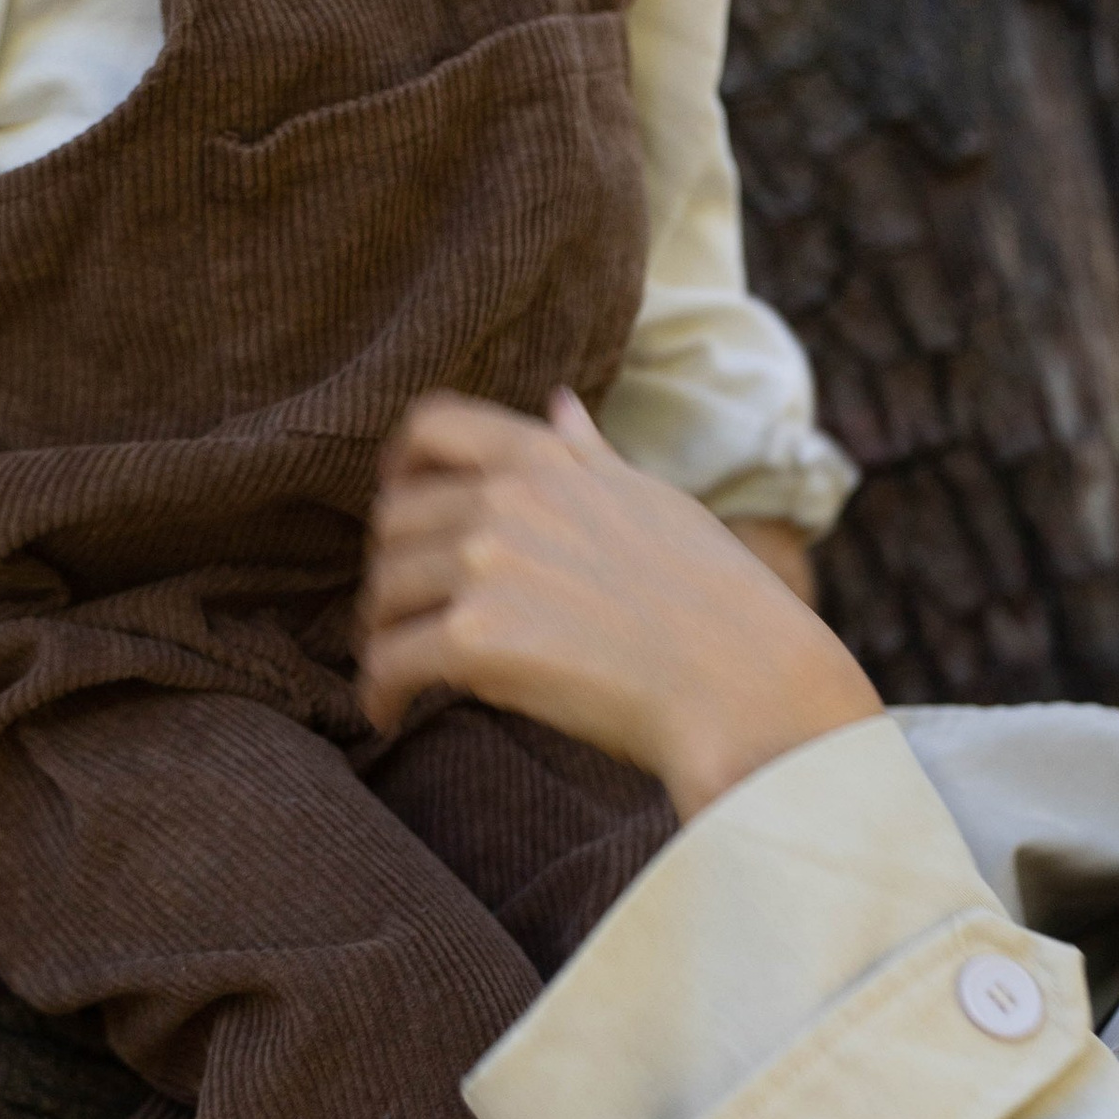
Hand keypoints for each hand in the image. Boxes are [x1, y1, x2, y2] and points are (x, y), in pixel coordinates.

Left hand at [360, 392, 880, 818]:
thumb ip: (589, 457)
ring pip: (382, 593)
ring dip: (383, 633)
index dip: (398, 463)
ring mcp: (486, 566)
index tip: (395, 499)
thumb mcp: (653, 501)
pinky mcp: (474, 639)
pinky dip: (377, 692)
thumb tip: (560, 405)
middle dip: (394, 570)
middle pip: (393, 521)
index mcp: (547, 460)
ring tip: (401, 670)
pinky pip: (387, 661)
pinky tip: (388, 713)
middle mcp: (506, 501)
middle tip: (407, 614)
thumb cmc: (715, 600)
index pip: (434, 426)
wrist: (741, 683)